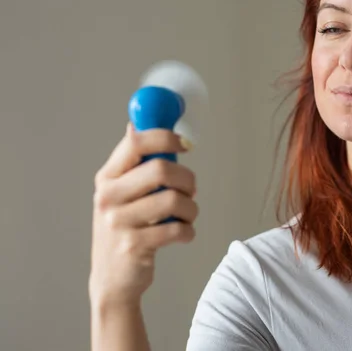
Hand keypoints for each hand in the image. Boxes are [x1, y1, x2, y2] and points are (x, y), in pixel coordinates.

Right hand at [89, 123, 197, 307]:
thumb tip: (135, 124)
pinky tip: (182, 234)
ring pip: (174, 199)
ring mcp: (119, 222)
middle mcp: (108, 196)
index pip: (135, 142)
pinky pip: (177, 228)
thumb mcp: (121, 193)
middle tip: (191, 188)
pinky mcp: (134, 246)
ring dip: (191, 208)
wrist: (113, 279)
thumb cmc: (125, 228)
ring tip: (187, 215)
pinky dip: (188, 231)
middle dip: (187, 178)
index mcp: (107, 177)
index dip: (165, 136)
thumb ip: (132, 162)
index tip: (186, 144)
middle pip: (161, 168)